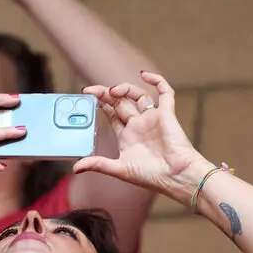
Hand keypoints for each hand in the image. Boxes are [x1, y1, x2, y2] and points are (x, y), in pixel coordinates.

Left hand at [73, 71, 207, 199]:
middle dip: (107, 94)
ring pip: (139, 95)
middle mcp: (139, 125)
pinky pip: (165, 92)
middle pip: (121, 102)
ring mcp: (153, 118)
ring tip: (114, 91)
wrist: (176, 177)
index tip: (88, 97)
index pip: (112, 114)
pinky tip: (145, 75)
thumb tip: (76, 167)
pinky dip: (157, 80)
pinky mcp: (167, 113)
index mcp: (127, 136)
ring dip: (125, 89)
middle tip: (92, 91)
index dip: (101, 104)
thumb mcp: (120, 169)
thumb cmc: (151, 176)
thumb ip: (98, 164)